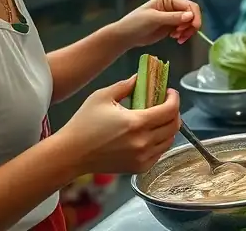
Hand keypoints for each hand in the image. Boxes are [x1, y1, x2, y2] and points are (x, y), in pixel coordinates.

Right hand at [59, 76, 180, 173]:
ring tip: (158, 119)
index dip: (174, 98)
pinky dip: (160, 142)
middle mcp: (143, 142)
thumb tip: (141, 77)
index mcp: (137, 123)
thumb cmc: (83, 124)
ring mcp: (142, 157)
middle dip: (174, 111)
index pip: (170, 109)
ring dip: (168, 127)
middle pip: (174, 125)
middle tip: (165, 104)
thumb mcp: (102, 97)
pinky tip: (150, 135)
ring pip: (169, 140)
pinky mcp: (139, 168)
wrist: (70, 155)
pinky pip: (159, 153)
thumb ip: (126, 85)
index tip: (169, 92)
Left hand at [110, 0, 200, 46]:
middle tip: (183, 35)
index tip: (193, 28)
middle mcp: (173, 6)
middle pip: (192, 14)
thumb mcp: (154, 19)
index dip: (194, 16)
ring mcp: (173, 16)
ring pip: (190, 23)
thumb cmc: (136, 23)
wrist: (126, 36)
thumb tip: (190, 16)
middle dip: (191, 25)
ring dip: (188, 31)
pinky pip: (185, 29)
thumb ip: (173, 17)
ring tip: (178, 38)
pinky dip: (184, 35)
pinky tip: (176, 39)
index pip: (189, 5)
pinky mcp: (172, 26)